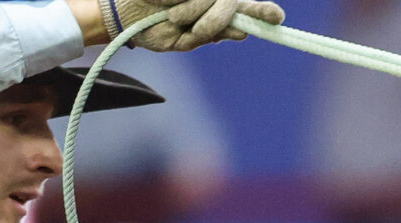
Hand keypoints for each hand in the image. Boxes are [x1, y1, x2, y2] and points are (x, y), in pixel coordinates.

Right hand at [128, 0, 283, 50]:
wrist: (124, 16)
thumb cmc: (156, 30)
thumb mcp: (183, 40)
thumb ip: (211, 34)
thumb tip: (242, 32)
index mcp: (219, 16)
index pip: (249, 11)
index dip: (264, 12)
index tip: (276, 17)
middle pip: (231, 4)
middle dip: (212, 20)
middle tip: (189, 28)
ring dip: (191, 11)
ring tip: (172, 16)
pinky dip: (176, 0)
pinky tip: (163, 2)